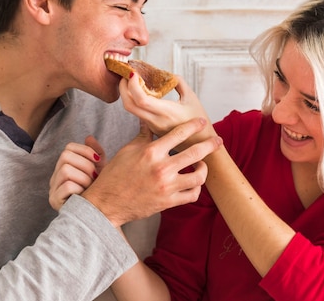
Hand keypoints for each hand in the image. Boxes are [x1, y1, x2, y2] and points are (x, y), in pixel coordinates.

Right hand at [49, 135, 104, 210]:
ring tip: (90, 187)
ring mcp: (53, 188)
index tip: (98, 161)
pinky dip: (79, 189)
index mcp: (65, 166)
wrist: (99, 214)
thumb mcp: (100, 170)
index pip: (69, 148)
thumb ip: (96, 154)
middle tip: (95, 177)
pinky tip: (84, 196)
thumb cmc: (98, 191)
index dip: (85, 151)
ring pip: (65, 170)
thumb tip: (89, 137)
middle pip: (65, 156)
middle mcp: (56, 175)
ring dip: (84, 178)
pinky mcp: (54, 200)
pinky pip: (67, 186)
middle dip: (86, 165)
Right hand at [82, 118, 222, 227]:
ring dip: (204, 169)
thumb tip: (148, 119)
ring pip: (199, 176)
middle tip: (217, 141)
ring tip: (202, 166)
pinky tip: (193, 183)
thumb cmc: (115, 175)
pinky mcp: (168, 202)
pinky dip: (196, 188)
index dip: (194, 126)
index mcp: (151, 152)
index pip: (179, 134)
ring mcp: (167, 187)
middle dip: (210, 145)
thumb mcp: (128, 150)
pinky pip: (192, 194)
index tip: (202, 122)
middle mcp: (161, 168)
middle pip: (195, 153)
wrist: (107, 203)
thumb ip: (143, 135)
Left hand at [119, 74, 214, 146]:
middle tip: (126, 74)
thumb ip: (178, 82)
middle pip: (129, 105)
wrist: (200, 142)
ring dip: (128, 94)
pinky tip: (141, 92)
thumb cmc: (198, 120)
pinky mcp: (152, 128)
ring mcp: (152, 126)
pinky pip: (138, 113)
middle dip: (123, 88)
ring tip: (133, 81)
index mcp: (166, 112)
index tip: (133, 73)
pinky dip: (135, 100)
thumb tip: (166, 73)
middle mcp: (156, 120)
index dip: (132, 85)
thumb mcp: (191, 97)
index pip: (141, 100)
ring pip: (131, 109)